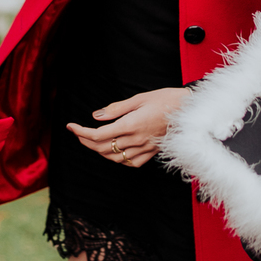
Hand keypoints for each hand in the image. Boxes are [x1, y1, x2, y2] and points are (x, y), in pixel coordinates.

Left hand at [67, 87, 188, 166]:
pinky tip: (115, 151)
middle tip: (77, 132)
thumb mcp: (139, 98)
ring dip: (99, 152)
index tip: (71, 126)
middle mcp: (136, 139)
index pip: (98, 135)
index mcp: (131, 125)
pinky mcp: (152, 151)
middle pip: (103, 148)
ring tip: (91, 142)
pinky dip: (118, 159)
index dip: (81, 132)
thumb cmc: (166, 99)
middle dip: (86, 142)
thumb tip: (96, 116)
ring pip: (115, 158)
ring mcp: (145, 148)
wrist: (190, 109)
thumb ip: (116, 108)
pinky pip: (131, 163)